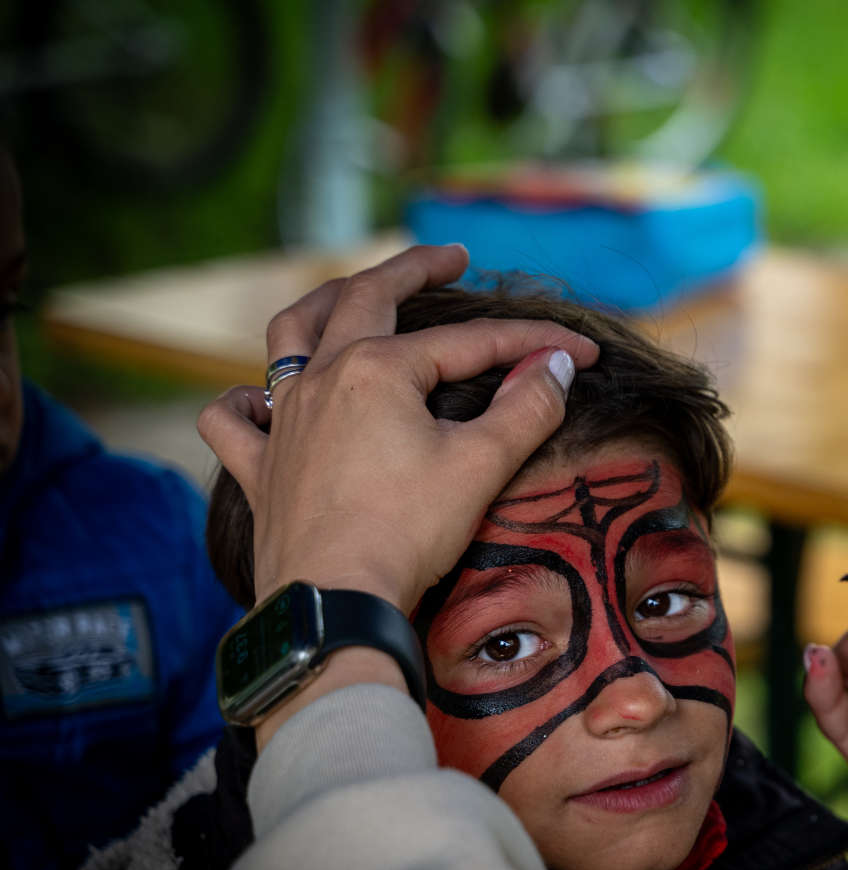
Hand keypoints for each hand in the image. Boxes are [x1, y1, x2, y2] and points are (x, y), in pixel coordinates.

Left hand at [198, 244, 598, 612]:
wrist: (333, 601)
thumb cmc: (407, 532)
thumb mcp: (481, 466)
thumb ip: (527, 408)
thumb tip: (556, 367)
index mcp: (379, 369)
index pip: (471, 342)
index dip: (532, 342)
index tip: (579, 353)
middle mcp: (323, 378)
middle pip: (365, 298)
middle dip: (412, 270)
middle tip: (448, 257)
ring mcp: (283, 421)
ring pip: (290, 337)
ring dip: (322, 303)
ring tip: (347, 291)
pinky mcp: (259, 468)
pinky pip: (234, 419)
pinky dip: (244, 401)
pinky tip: (257, 400)